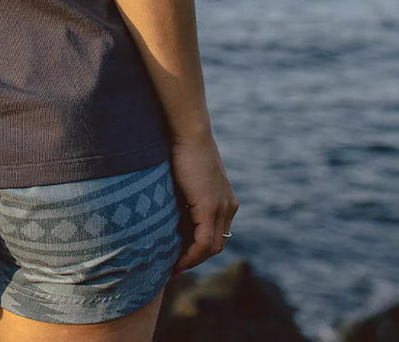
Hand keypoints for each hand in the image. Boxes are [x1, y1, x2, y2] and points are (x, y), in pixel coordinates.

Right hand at [169, 133, 237, 275]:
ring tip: (175, 267)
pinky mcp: (210, 207)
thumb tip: (169, 209)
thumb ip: (185, 195)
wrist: (188, 131)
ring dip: (194, 260)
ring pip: (212, 247)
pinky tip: (178, 260)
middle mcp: (229, 206)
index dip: (201, 248)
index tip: (183, 256)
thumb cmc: (182, 147)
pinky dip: (192, 255)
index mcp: (226, 200)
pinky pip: (204, 242)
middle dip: (197, 258)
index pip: (217, 233)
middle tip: (177, 266)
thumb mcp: (187, 177)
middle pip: (217, 244)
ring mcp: (222, 207)